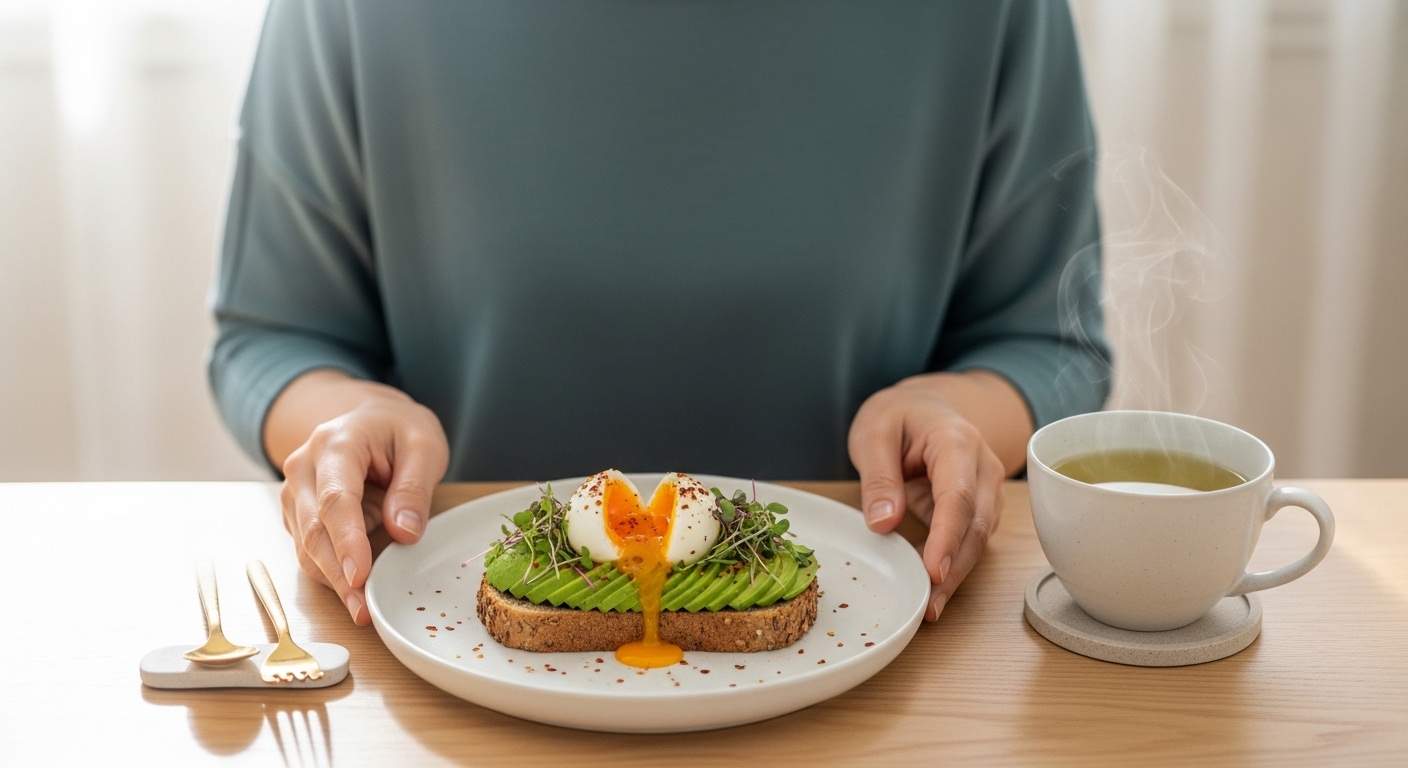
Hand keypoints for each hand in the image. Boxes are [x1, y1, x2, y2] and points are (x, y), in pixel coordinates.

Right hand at [268, 371, 448, 624]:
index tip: (360, 576)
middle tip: (363, 610)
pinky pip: (310, 550)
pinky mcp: (298, 515)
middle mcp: (303, 469)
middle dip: (338, 574)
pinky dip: (331, 573)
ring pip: (306, 546)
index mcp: (334, 444)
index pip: (335, 499)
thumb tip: (404, 532)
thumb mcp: (423, 445)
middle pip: (314, 530)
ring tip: (363, 609)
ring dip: (333, 581)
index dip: (347, 541)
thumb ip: (413, 487)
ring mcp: (295, 493)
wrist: (369, 418)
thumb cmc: (397, 430)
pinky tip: (356, 591)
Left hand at [848, 371, 1030, 621]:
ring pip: (978, 539)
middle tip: (929, 606)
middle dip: (954, 568)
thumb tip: (883, 522)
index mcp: (957, 442)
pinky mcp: (979, 507)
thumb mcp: (874, 433)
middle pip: (975, 525)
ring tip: (929, 608)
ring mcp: (986, 488)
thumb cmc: (899, 415)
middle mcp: (982, 467)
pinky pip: (971, 540)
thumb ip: (879, 477)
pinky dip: (955, 565)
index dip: (947, 537)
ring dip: (956, 574)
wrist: (926, 405)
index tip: (933, 571)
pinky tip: (935, 590)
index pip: (957, 496)